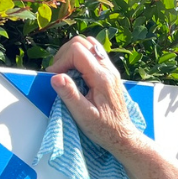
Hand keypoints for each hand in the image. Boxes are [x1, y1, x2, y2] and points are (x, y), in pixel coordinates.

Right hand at [46, 36, 142, 153]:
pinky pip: (94, 53)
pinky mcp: (109, 73)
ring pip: (89, 45)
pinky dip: (81, 57)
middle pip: (82, 42)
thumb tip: (55, 77)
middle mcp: (108, 69)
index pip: (77, 51)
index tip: (55, 77)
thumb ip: (70, 94)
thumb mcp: (84, 115)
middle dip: (64, 54)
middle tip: (58, 73)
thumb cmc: (104, 129)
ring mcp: (110, 69)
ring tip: (66, 72)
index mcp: (102, 78)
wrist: (122, 135)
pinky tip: (76, 73)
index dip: (61, 60)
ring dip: (73, 53)